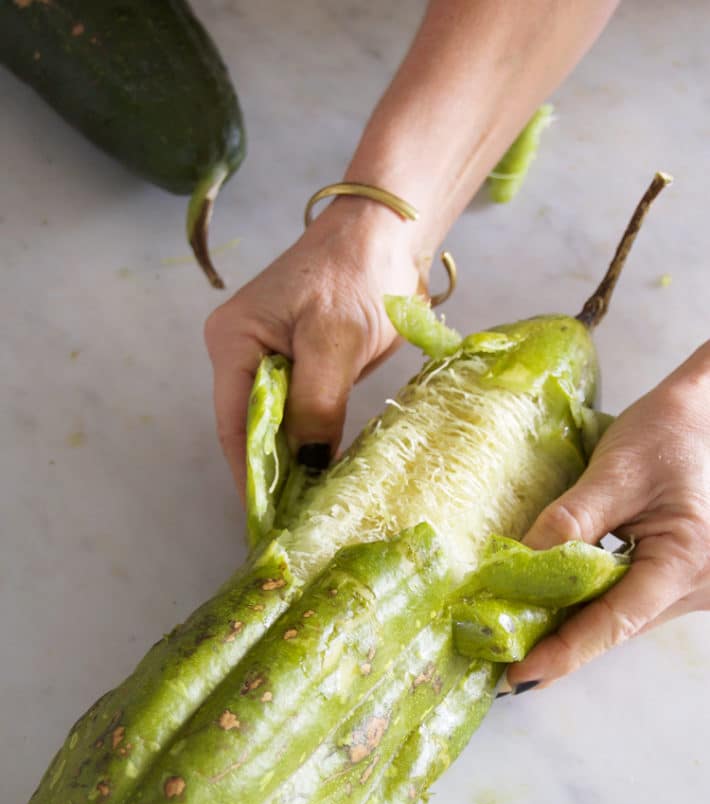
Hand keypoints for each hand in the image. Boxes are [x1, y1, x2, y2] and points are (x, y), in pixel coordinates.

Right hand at [204, 198, 422, 498]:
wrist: (387, 234)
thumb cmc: (356, 275)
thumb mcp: (335, 340)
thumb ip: (316, 402)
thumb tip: (307, 463)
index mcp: (233, 342)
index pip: (236, 422)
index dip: (251, 473)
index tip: (267, 518)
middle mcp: (241, 354)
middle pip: (252, 428)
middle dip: (272, 474)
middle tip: (294, 523)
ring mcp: (270, 360)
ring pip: (277, 425)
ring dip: (294, 462)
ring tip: (308, 510)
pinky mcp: (301, 366)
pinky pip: (300, 413)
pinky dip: (311, 442)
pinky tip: (324, 475)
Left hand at [506, 339, 709, 689]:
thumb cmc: (672, 431)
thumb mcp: (616, 471)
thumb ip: (569, 522)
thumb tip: (515, 569)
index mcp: (686, 561)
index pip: (614, 621)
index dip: (563, 652)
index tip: (518, 677)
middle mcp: (700, 587)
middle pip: (617, 625)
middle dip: (559, 641)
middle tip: (501, 656)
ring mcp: (698, 587)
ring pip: (624, 616)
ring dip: (574, 621)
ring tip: (519, 630)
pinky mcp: (687, 578)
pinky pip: (633, 599)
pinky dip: (594, 602)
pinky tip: (555, 601)